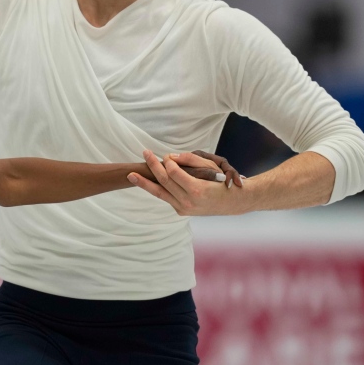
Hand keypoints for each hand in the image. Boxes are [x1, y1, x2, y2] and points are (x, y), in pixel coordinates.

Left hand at [129, 150, 248, 215]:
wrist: (232, 203)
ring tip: (131, 175)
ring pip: (159, 193)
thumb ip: (190, 160)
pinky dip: (157, 188)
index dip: (167, 162)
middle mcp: (187, 202)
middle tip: (144, 152)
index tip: (166, 155)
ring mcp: (183, 209)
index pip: (173, 172)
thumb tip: (170, 157)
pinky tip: (148, 181)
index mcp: (196, 190)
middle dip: (152, 166)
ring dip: (144, 183)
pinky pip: (166, 197)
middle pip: (164, 181)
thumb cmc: (222, 182)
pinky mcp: (180, 211)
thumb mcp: (211, 167)